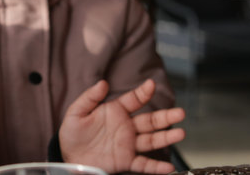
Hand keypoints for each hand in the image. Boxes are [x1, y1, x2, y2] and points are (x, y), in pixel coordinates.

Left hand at [59, 79, 185, 173]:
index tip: (151, 85)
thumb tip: (103, 83)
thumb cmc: (72, 132)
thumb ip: (90, 97)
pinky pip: (144, 164)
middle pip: (149, 121)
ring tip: (181, 133)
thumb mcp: (76, 112)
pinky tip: (168, 167)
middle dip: (165, 116)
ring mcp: (127, 144)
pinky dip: (156, 167)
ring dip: (166, 137)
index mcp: (115, 111)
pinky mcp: (125, 161)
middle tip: (180, 112)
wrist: (69, 156)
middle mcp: (125, 127)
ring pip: (151, 140)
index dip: (143, 93)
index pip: (133, 100)